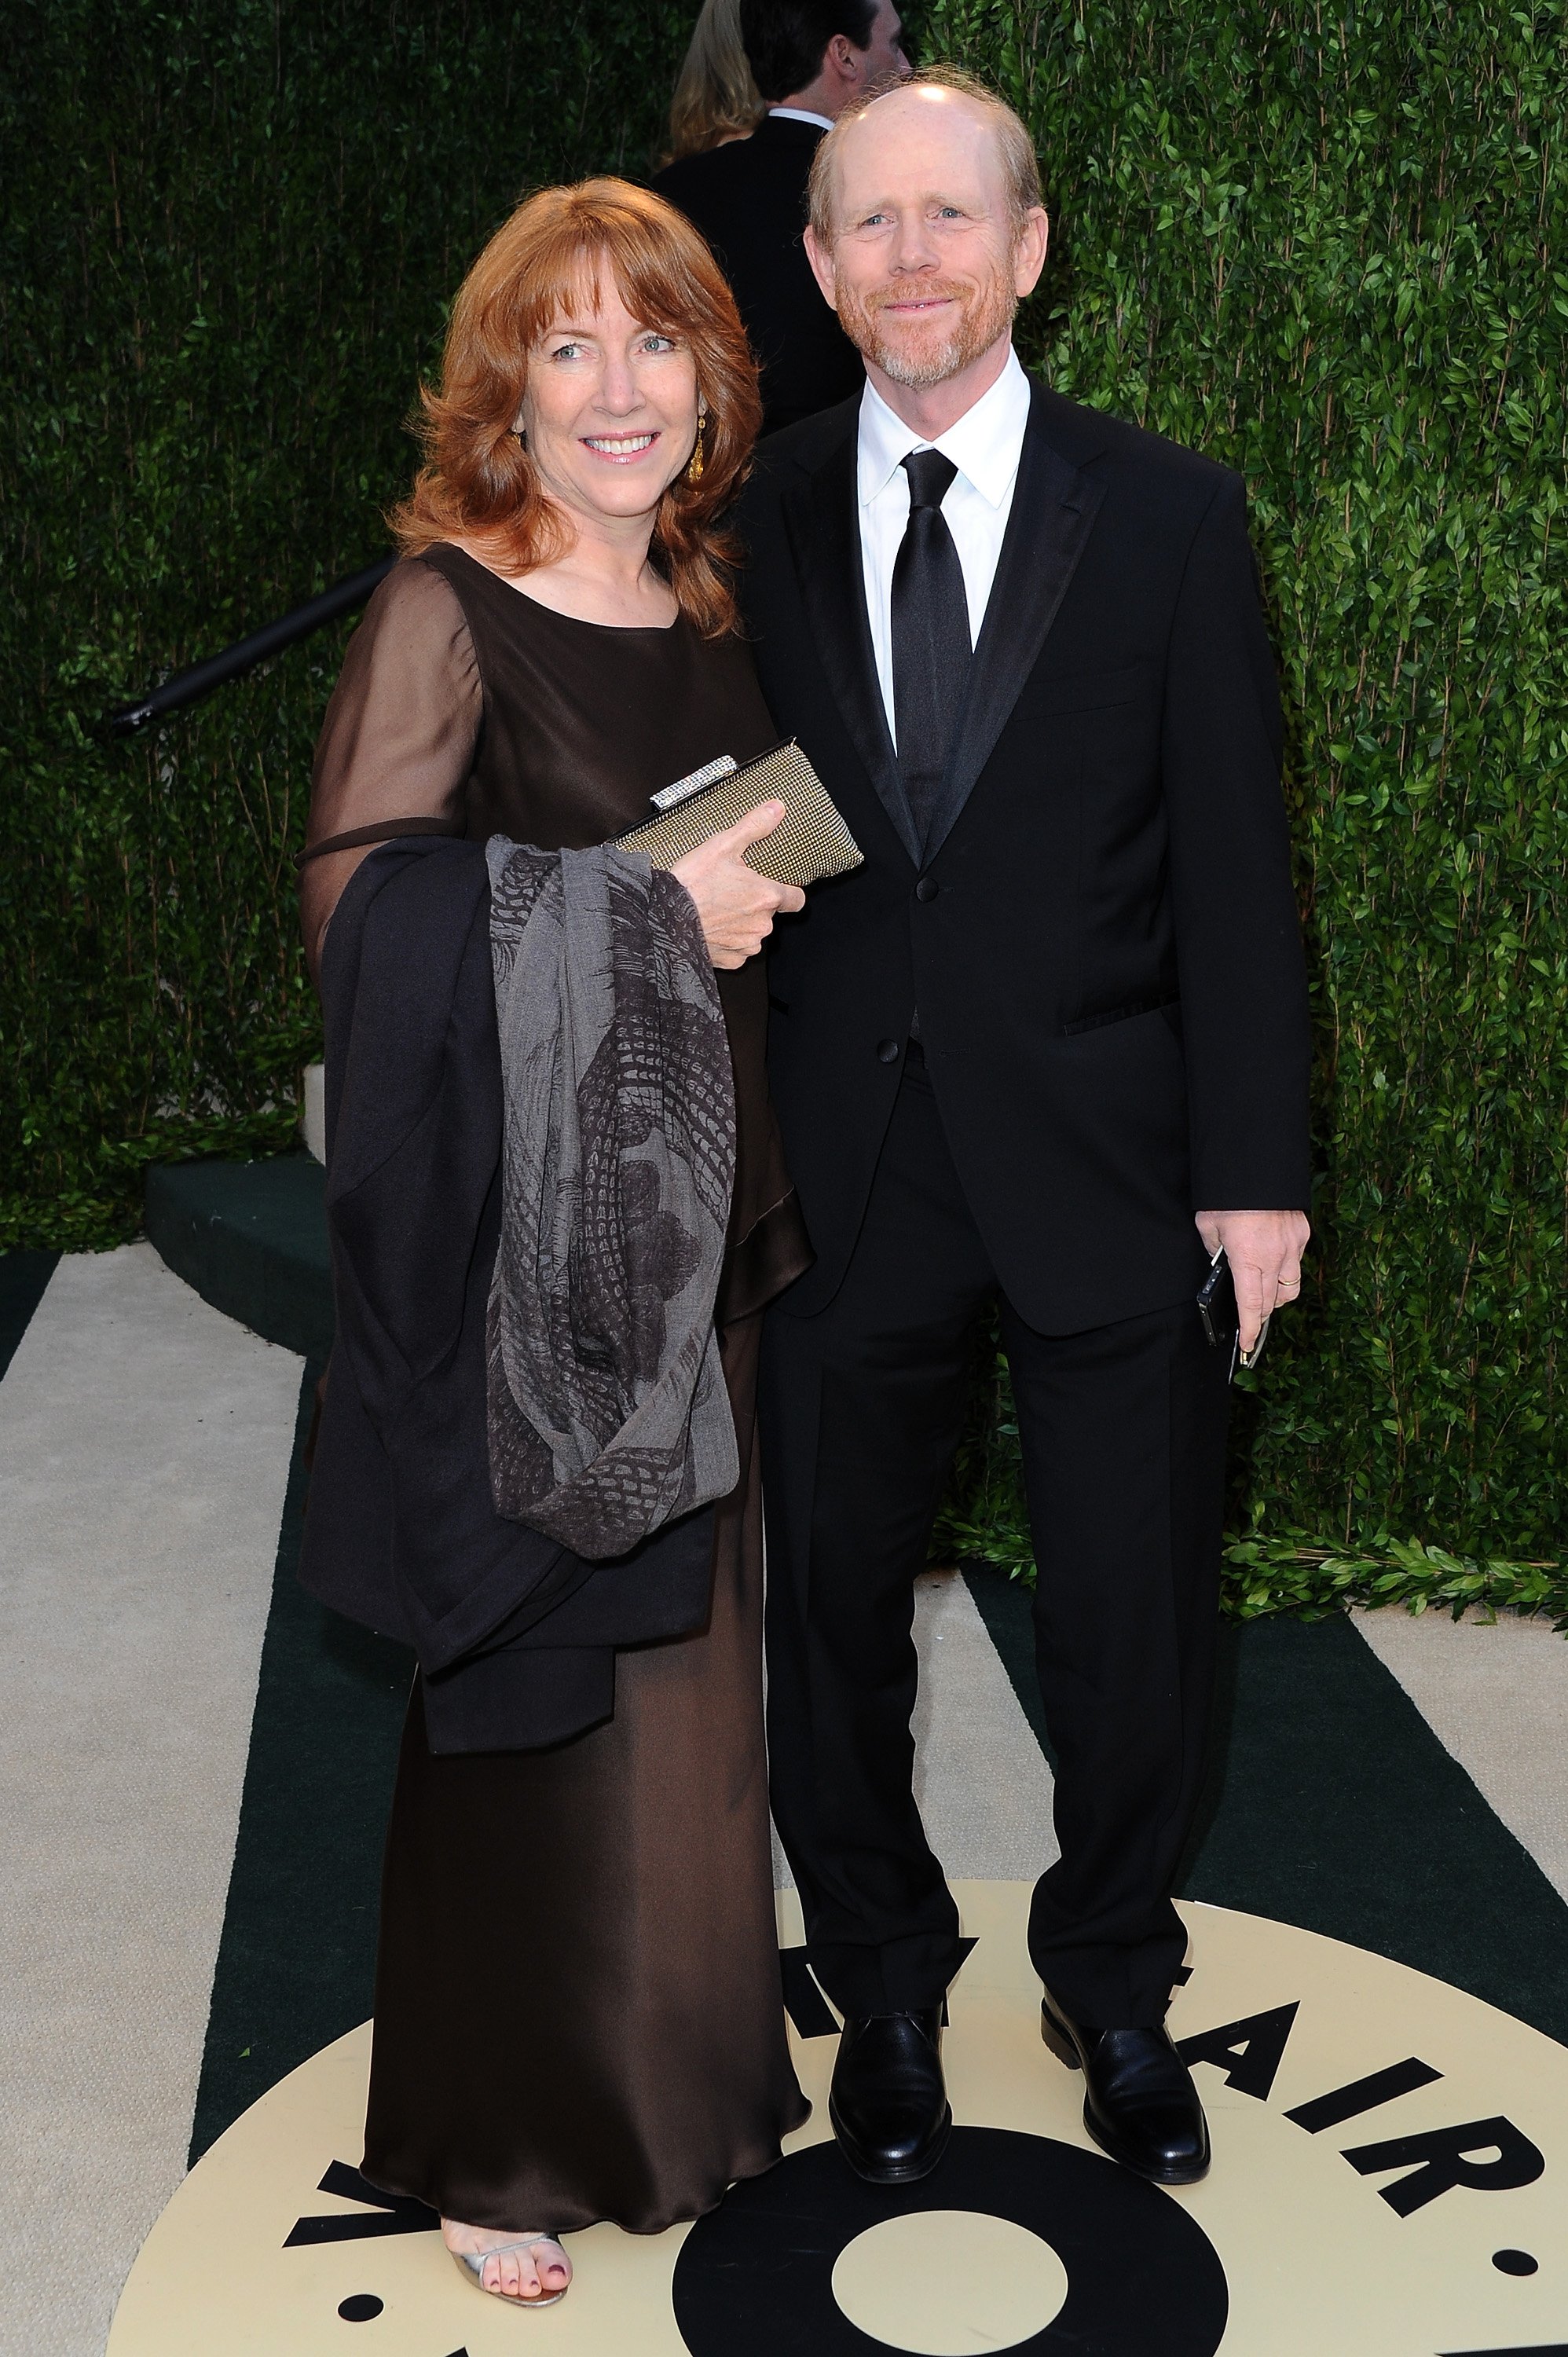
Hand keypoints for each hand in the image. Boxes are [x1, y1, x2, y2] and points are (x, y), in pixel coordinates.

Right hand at [670, 799, 804, 969]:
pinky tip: (711, 926)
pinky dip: (727, 940)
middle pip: (770, 914)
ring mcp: (746, 944)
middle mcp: (762, 924)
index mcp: (766, 896)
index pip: (797, 899)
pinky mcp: (731, 961)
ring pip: (753, 933)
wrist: (663, 919)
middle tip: (730, 891)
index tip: (774, 886)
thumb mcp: (722, 845)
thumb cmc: (691, 884)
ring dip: (741, 923)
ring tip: (717, 909)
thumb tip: (777, 809)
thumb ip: (754, 826)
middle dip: (755, 904)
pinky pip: (737, 950)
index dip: (787, 891)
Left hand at [1194, 1208, 1310, 1355]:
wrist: (1257, 1164)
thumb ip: (1215, 1251)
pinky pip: (1295, 1263)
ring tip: (1262, 1293)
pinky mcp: (1302, 1234)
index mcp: (1248, 1258)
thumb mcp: (1208, 1226)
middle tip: (1250, 1320)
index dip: (1249, 1329)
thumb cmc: (1228, 1196)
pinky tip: (1272, 1261)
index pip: (1251, 1306)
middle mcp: (1275, 1256)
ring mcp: (1292, 1246)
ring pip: (1289, 1288)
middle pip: (1272, 1302)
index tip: (1246, 1345)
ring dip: (1276, 1297)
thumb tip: (1221, 1265)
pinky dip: (1285, 1270)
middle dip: (1260, 1315)